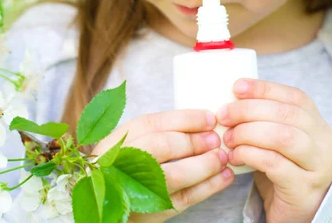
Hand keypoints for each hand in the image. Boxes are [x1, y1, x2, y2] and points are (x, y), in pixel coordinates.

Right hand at [93, 109, 233, 220]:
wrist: (108, 204)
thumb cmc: (126, 168)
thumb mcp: (130, 144)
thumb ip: (157, 134)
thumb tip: (201, 123)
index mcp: (116, 141)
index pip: (151, 123)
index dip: (184, 119)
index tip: (209, 118)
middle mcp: (121, 164)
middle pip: (161, 147)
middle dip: (193, 141)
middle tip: (216, 139)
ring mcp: (134, 191)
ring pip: (173, 176)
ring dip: (203, 165)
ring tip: (222, 158)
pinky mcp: (150, 213)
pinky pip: (183, 200)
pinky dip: (207, 187)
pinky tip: (223, 177)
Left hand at [216, 79, 331, 222]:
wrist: (297, 212)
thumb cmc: (282, 169)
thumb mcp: (276, 138)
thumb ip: (264, 119)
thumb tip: (230, 101)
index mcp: (316, 123)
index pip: (294, 96)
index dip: (264, 88)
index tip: (237, 87)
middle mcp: (323, 141)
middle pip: (286, 114)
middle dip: (249, 110)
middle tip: (224, 115)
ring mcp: (317, 166)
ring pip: (282, 137)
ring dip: (248, 133)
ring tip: (228, 138)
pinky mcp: (304, 189)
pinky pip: (274, 164)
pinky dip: (250, 155)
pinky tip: (235, 156)